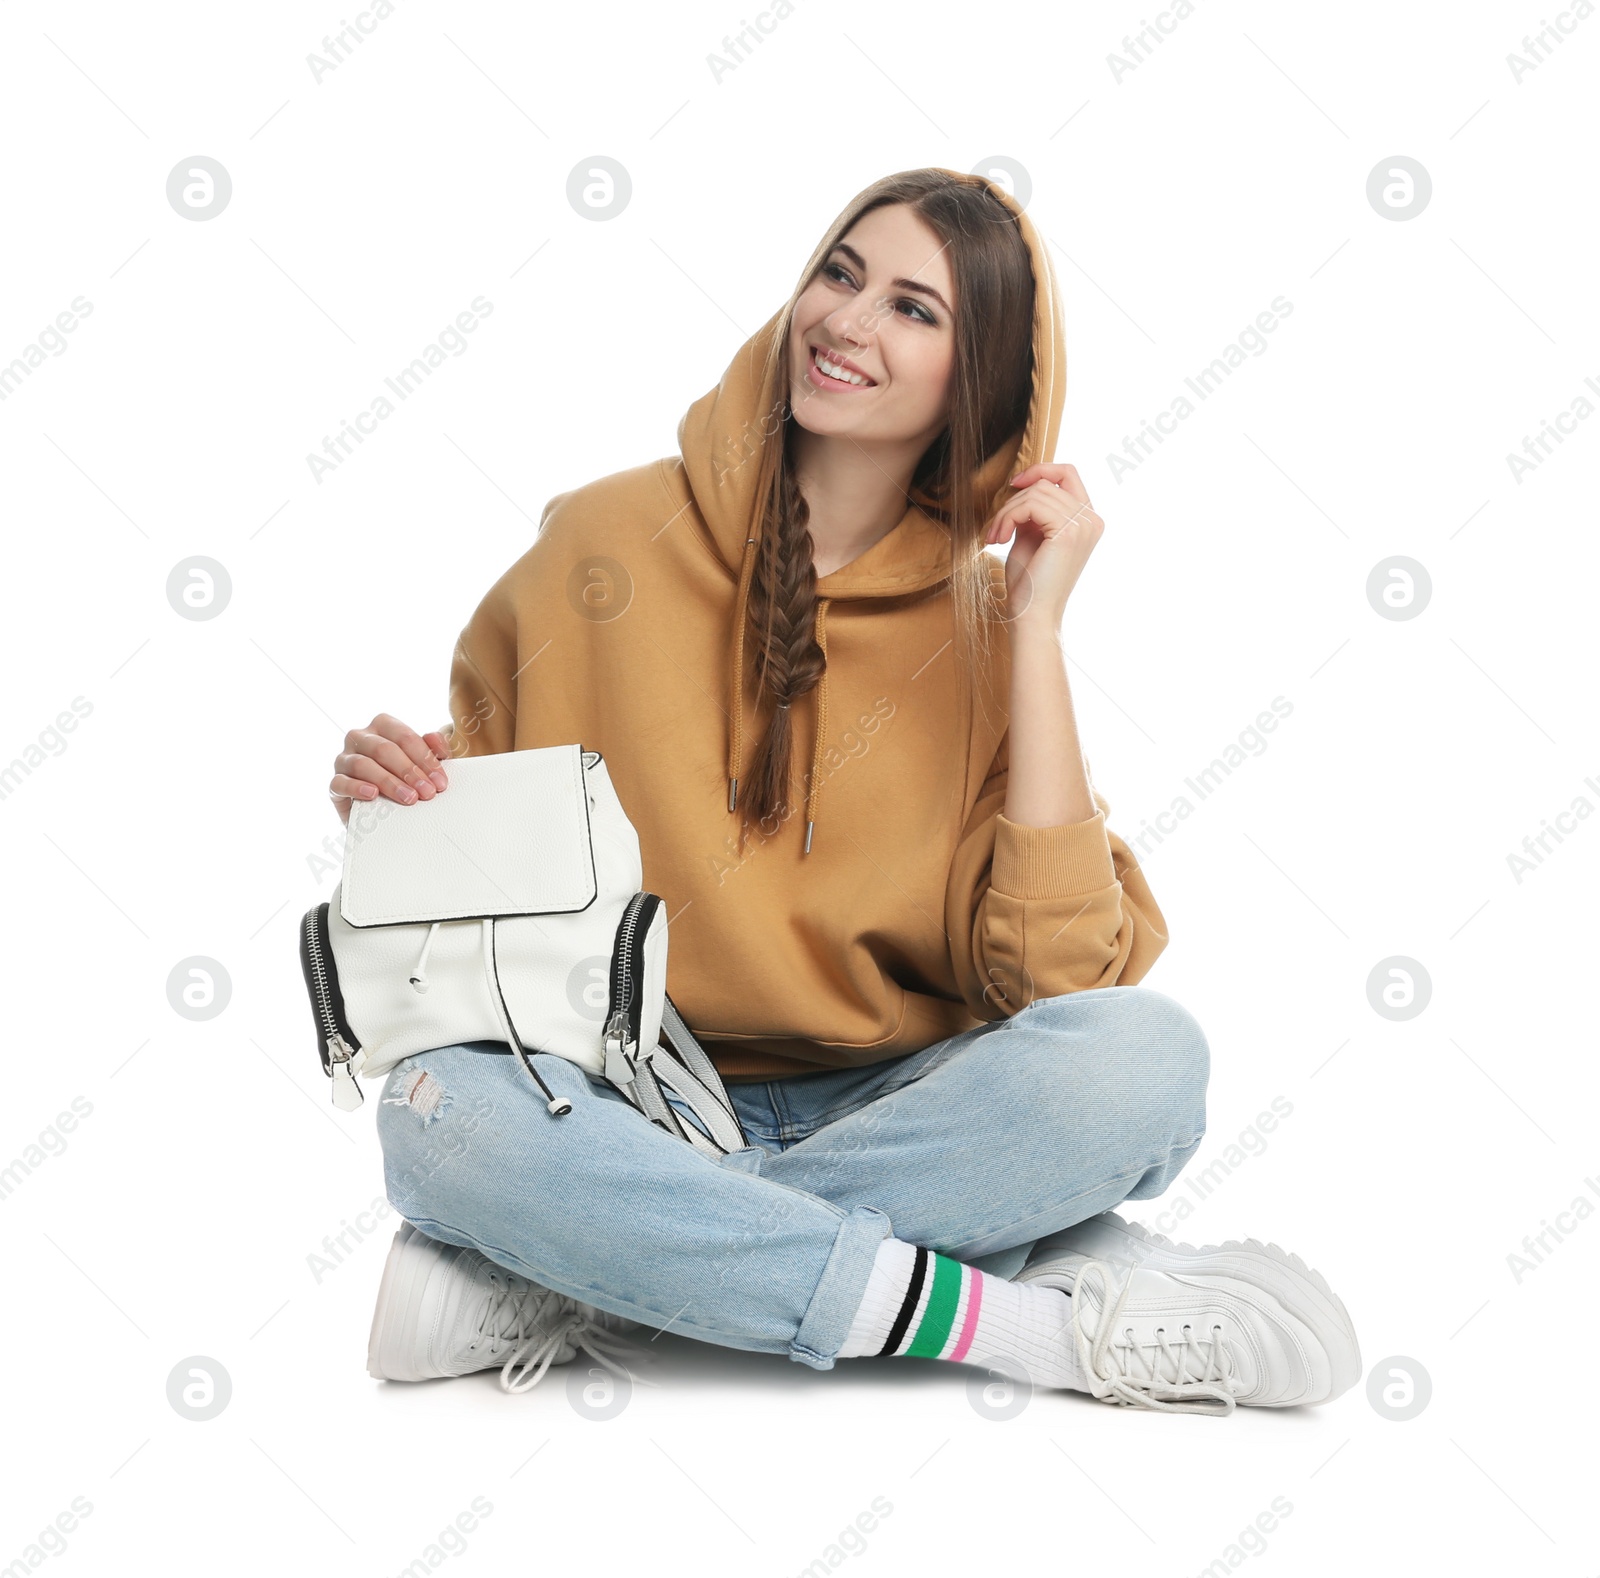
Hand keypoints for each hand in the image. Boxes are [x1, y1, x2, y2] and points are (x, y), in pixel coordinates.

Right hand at [329, 713, 449, 825]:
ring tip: (409, 798)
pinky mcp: (334, 784)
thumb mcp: (421, 762)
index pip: (404, 737)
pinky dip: (357, 788)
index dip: (424, 758)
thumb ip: (431, 748)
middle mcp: (359, 738)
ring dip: (389, 782)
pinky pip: (340, 782)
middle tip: (428, 792)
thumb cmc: (403, 778)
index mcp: (382, 726)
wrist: (379, 810)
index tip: (440, 781)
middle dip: (409, 771)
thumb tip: (437, 741)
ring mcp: (343, 759)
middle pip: (384, 749)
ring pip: (363, 765)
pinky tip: (373, 794)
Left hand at [982, 462, 1103, 629]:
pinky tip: (999, 538)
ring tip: (996, 536)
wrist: (1032, 616)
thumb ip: (1035, 511)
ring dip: (1007, 512)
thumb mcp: (1033, 536)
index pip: (1068, 474)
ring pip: (1035, 493)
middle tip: (995, 530)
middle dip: (1013, 502)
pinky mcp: (1068, 531)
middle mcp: (1092, 520)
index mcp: (1088, 520)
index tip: (1014, 484)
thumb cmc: (1030, 583)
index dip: (1040, 470)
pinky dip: (1008, 517)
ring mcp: (1083, 525)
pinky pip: (1031, 505)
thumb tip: (1024, 485)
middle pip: (1046, 484)